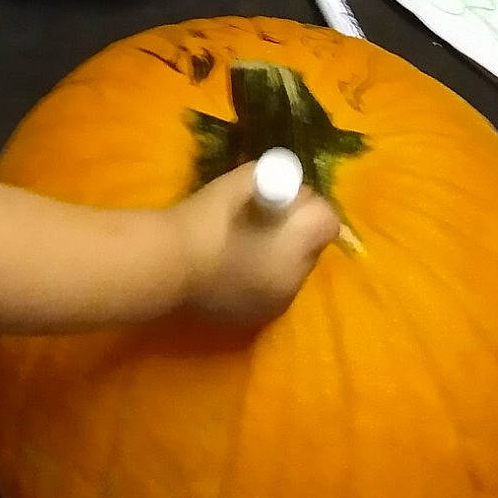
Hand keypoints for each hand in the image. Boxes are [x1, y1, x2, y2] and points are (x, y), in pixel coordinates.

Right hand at [173, 163, 339, 323]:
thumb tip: (289, 187)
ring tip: (246, 246)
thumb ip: (278, 181)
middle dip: (296, 233)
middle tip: (263, 221)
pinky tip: (235, 268)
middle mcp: (296, 278)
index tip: (284, 199)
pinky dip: (263, 278)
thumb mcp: (245, 180)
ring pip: (293, 273)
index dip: (310, 207)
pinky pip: (273, 291)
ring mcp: (278, 302)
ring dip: (281, 257)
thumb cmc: (206, 216)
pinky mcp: (259, 318)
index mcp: (297, 244)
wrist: (168, 264)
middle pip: (312, 248)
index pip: (328, 222)